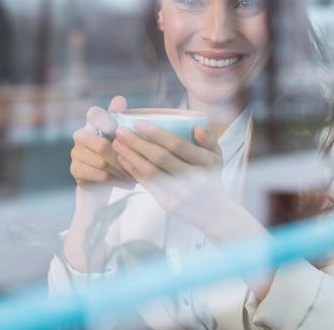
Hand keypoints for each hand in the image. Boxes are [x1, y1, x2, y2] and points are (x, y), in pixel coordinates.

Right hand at [69, 95, 135, 190]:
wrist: (99, 184)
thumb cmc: (114, 156)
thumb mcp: (120, 139)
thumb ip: (120, 120)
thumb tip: (120, 97)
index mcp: (92, 124)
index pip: (94, 114)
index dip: (106, 120)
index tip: (120, 132)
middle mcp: (80, 136)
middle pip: (102, 145)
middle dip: (123, 157)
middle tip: (139, 165)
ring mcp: (75, 153)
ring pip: (102, 162)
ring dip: (123, 171)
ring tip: (137, 176)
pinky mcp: (75, 170)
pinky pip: (100, 175)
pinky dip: (118, 180)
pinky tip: (129, 184)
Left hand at [112, 120, 226, 226]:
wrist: (213, 211)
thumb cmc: (210, 175)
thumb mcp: (216, 155)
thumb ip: (209, 139)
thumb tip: (196, 128)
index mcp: (206, 162)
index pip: (177, 145)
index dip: (156, 133)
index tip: (138, 122)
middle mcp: (194, 178)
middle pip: (160, 157)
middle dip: (137, 142)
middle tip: (121, 130)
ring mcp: (181, 194)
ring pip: (150, 172)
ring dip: (130, 156)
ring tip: (117, 143)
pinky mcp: (168, 204)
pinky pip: (148, 184)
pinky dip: (133, 170)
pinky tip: (123, 159)